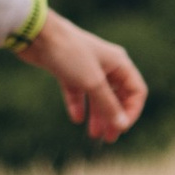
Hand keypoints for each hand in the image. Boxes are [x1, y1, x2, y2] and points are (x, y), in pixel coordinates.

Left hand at [23, 8, 145, 142]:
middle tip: (109, 139)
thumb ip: (108, 105)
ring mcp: (87, 68)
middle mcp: (106, 65)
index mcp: (119, 63)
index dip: (132, 111)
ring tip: (93, 135)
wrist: (39, 36)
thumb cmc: (70, 53)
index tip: (121, 128)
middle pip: (117, 96)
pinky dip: (78, 105)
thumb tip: (122, 126)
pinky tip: (76, 118)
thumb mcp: (92, 83)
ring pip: (97, 96)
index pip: (136, 91)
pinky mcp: (68, 71)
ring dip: (97, 115)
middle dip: (114, 117)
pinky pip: (78, 92)